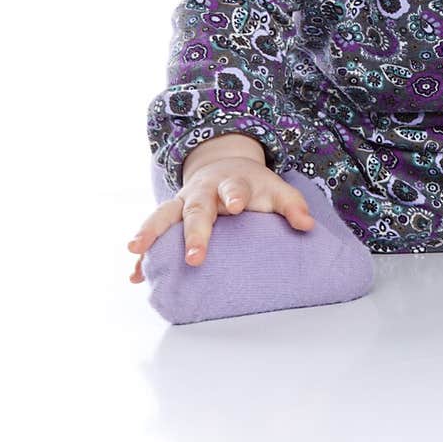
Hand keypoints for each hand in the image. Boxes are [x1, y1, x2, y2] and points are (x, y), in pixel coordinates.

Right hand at [127, 148, 314, 283]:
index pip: (234, 189)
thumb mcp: (275, 188)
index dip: (234, 196)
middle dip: (195, 232)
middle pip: (196, 209)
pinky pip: (153, 236)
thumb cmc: (253, 186)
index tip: (235, 206)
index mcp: (230, 184)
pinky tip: (135, 276)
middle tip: (195, 257)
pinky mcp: (169, 217)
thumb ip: (292, 205)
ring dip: (149, 232)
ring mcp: (182, 203)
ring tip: (135, 250)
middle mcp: (202, 192)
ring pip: (162, 215)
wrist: (224, 165)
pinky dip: (143, 256)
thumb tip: (307, 226)